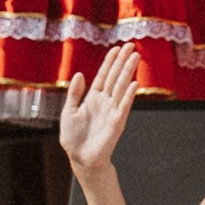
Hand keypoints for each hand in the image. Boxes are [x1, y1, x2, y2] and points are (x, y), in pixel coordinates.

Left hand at [55, 43, 140, 178]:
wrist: (80, 158)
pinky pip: (124, 105)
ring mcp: (112, 110)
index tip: (116, 48)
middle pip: (115, 77)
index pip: (103, 75)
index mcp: (92, 98)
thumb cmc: (73, 138)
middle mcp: (104, 102)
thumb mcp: (68, 111)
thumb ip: (74, 93)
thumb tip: (79, 74)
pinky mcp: (117, 122)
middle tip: (132, 46)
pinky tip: (134, 83)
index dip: (109, 62)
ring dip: (129, 72)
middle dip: (123, 61)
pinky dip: (129, 95)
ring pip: (121, 87)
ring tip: (136, 57)